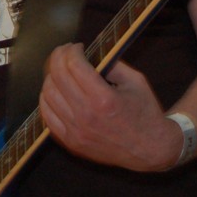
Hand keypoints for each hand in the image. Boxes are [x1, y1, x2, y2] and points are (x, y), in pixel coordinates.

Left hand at [38, 43, 180, 170]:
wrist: (149, 149)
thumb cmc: (145, 112)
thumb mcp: (135, 81)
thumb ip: (112, 64)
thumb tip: (89, 52)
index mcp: (103, 98)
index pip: (73, 65)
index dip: (71, 50)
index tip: (77, 47)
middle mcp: (86, 115)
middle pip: (57, 76)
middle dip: (58, 57)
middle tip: (64, 52)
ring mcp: (76, 131)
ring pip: (47, 94)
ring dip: (51, 77)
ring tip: (61, 71)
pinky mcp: (71, 142)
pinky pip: (47, 116)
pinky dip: (48, 99)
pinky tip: (57, 91)